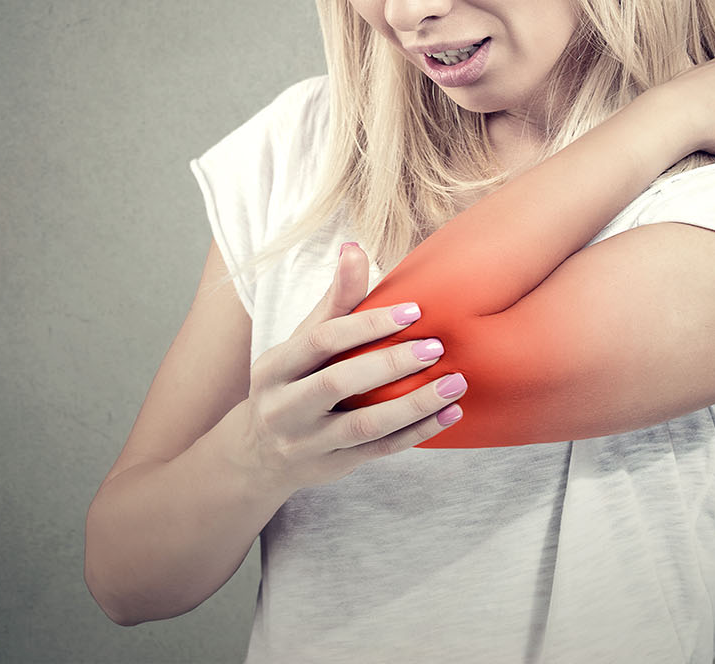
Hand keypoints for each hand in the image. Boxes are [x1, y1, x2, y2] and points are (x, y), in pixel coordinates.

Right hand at [235, 243, 465, 490]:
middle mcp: (285, 407)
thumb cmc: (293, 381)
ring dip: (414, 404)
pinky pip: (380, 450)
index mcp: (275, 367)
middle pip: (338, 382)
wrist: (260, 453)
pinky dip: (417, 432)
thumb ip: (334, 300)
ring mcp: (307, 442)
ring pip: (364, 424)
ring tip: (455, 383)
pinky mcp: (333, 466)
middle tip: (436, 347)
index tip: (413, 311)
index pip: (321, 340)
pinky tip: (449, 414)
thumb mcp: (302, 341)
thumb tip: (354, 247)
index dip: (366, 324)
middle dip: (390, 363)